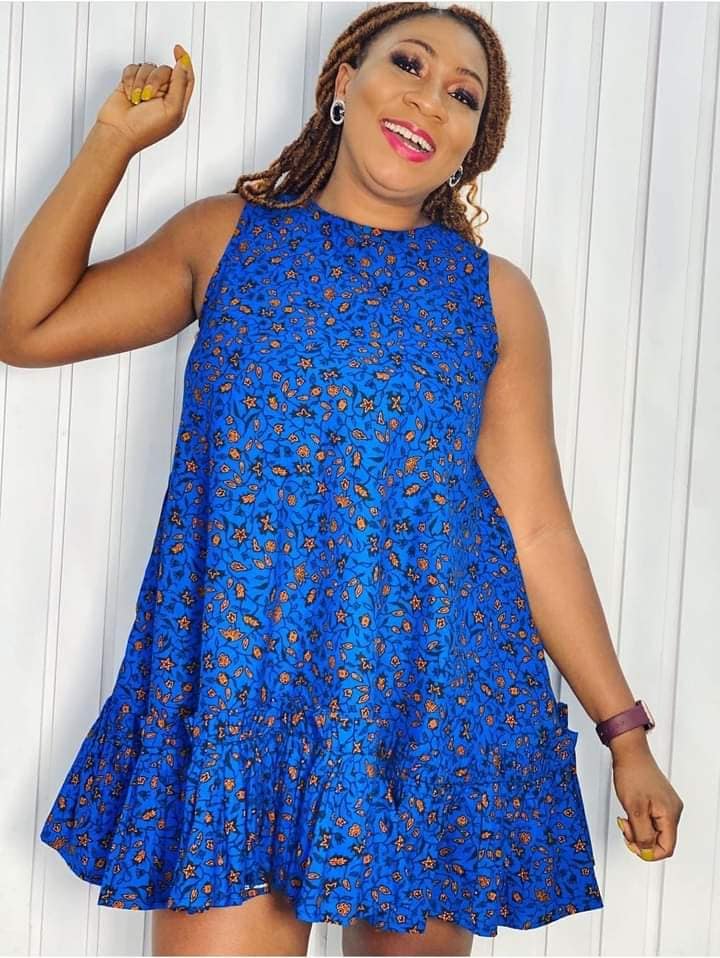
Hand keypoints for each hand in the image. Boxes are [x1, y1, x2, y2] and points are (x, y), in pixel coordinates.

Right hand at [95, 43, 194, 154]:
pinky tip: (129, 94)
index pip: (186, 77)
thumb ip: (180, 85)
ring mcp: (146, 88)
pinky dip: (130, 79)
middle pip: (166, 70)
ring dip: (141, 82)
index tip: (178, 49)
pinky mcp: (131, 84)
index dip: (184, 61)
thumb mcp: (172, 109)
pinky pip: (133, 68)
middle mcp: (163, 95)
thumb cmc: (145, 129)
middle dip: (155, 80)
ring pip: (148, 67)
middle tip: (148, 97)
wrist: (119, 132)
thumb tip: (183, 65)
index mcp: (177, 103)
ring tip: (137, 99)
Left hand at [613, 746, 683, 861]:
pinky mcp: (659, 798)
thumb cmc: (632, 773)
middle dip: (640, 838)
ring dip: (638, 828)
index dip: (649, 852)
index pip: (667, 847)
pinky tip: (630, 810)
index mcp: (670, 814)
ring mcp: (666, 804)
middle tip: (626, 827)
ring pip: (654, 829)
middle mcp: (672, 810)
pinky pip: (651, 818)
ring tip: (626, 817)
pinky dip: (639, 819)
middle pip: (660, 839)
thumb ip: (642, 834)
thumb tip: (646, 851)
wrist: (629, 752)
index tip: (634, 846)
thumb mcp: (634, 809)